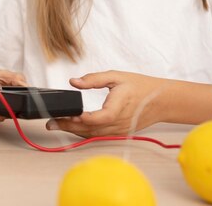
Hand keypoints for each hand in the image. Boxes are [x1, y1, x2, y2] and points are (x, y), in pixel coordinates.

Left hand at [46, 71, 168, 136]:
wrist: (161, 100)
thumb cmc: (139, 86)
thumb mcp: (116, 76)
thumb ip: (93, 79)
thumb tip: (73, 81)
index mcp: (118, 108)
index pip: (95, 118)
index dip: (78, 119)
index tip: (62, 114)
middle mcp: (118, 123)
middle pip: (90, 130)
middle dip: (68, 127)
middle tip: (50, 122)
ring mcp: (119, 131)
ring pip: (93, 135)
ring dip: (74, 131)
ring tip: (56, 125)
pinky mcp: (119, 133)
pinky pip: (99, 136)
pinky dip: (85, 133)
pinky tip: (72, 128)